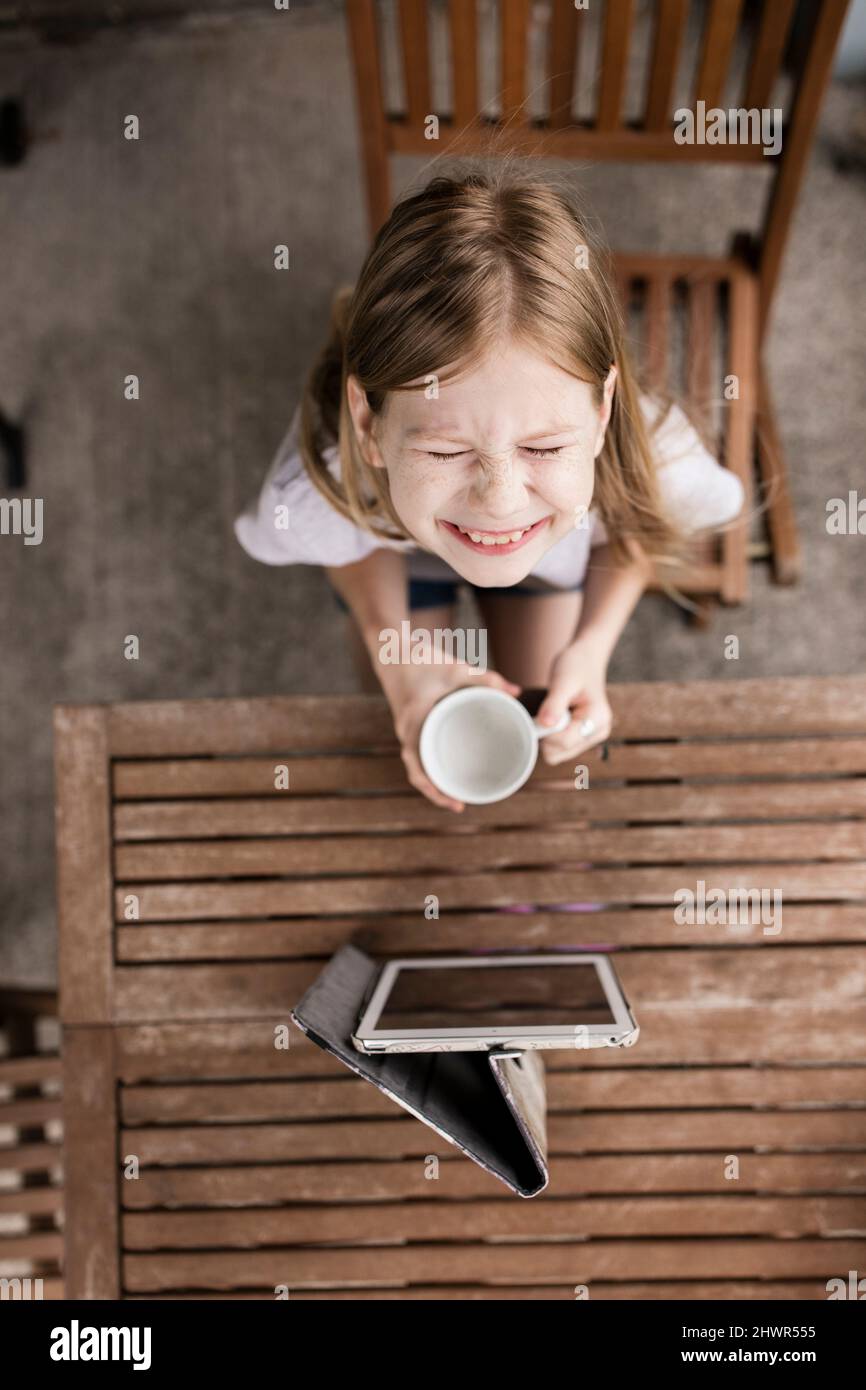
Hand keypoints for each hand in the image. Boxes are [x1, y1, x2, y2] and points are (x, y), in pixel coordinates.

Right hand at [381, 660, 521, 811]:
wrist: (393, 650)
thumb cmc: (423, 659)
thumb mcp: (456, 668)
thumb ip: (487, 680)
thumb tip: (516, 694)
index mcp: (415, 722)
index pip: (418, 767)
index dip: (433, 789)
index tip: (454, 802)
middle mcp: (407, 731)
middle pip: (416, 773)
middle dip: (435, 792)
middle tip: (460, 805)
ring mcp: (407, 731)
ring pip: (416, 766)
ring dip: (433, 783)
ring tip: (456, 795)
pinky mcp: (411, 726)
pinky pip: (418, 754)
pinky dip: (430, 767)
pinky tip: (446, 771)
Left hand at [534, 637, 612, 764]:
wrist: (586, 659)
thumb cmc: (576, 666)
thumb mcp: (563, 681)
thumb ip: (554, 704)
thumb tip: (545, 724)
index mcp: (598, 719)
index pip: (564, 741)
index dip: (545, 731)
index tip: (538, 714)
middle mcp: (598, 732)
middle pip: (559, 752)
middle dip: (547, 734)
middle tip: (547, 710)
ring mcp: (591, 737)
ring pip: (557, 754)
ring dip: (548, 735)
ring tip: (553, 712)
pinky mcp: (583, 737)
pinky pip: (558, 748)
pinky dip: (551, 736)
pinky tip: (555, 718)